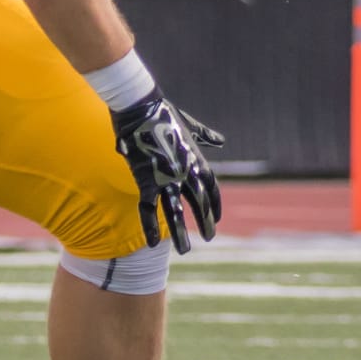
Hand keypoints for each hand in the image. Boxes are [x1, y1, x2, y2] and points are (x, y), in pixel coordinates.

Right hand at [109, 91, 224, 252]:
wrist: (140, 107)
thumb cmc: (164, 113)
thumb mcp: (190, 125)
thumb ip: (205, 135)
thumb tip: (220, 139)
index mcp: (197, 160)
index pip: (212, 188)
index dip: (215, 205)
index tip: (217, 218)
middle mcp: (186, 172)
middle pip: (199, 204)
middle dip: (204, 222)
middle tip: (209, 238)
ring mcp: (167, 178)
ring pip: (175, 213)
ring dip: (181, 233)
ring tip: (186, 251)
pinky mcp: (146, 180)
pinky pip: (149, 209)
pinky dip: (151, 227)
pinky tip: (154, 244)